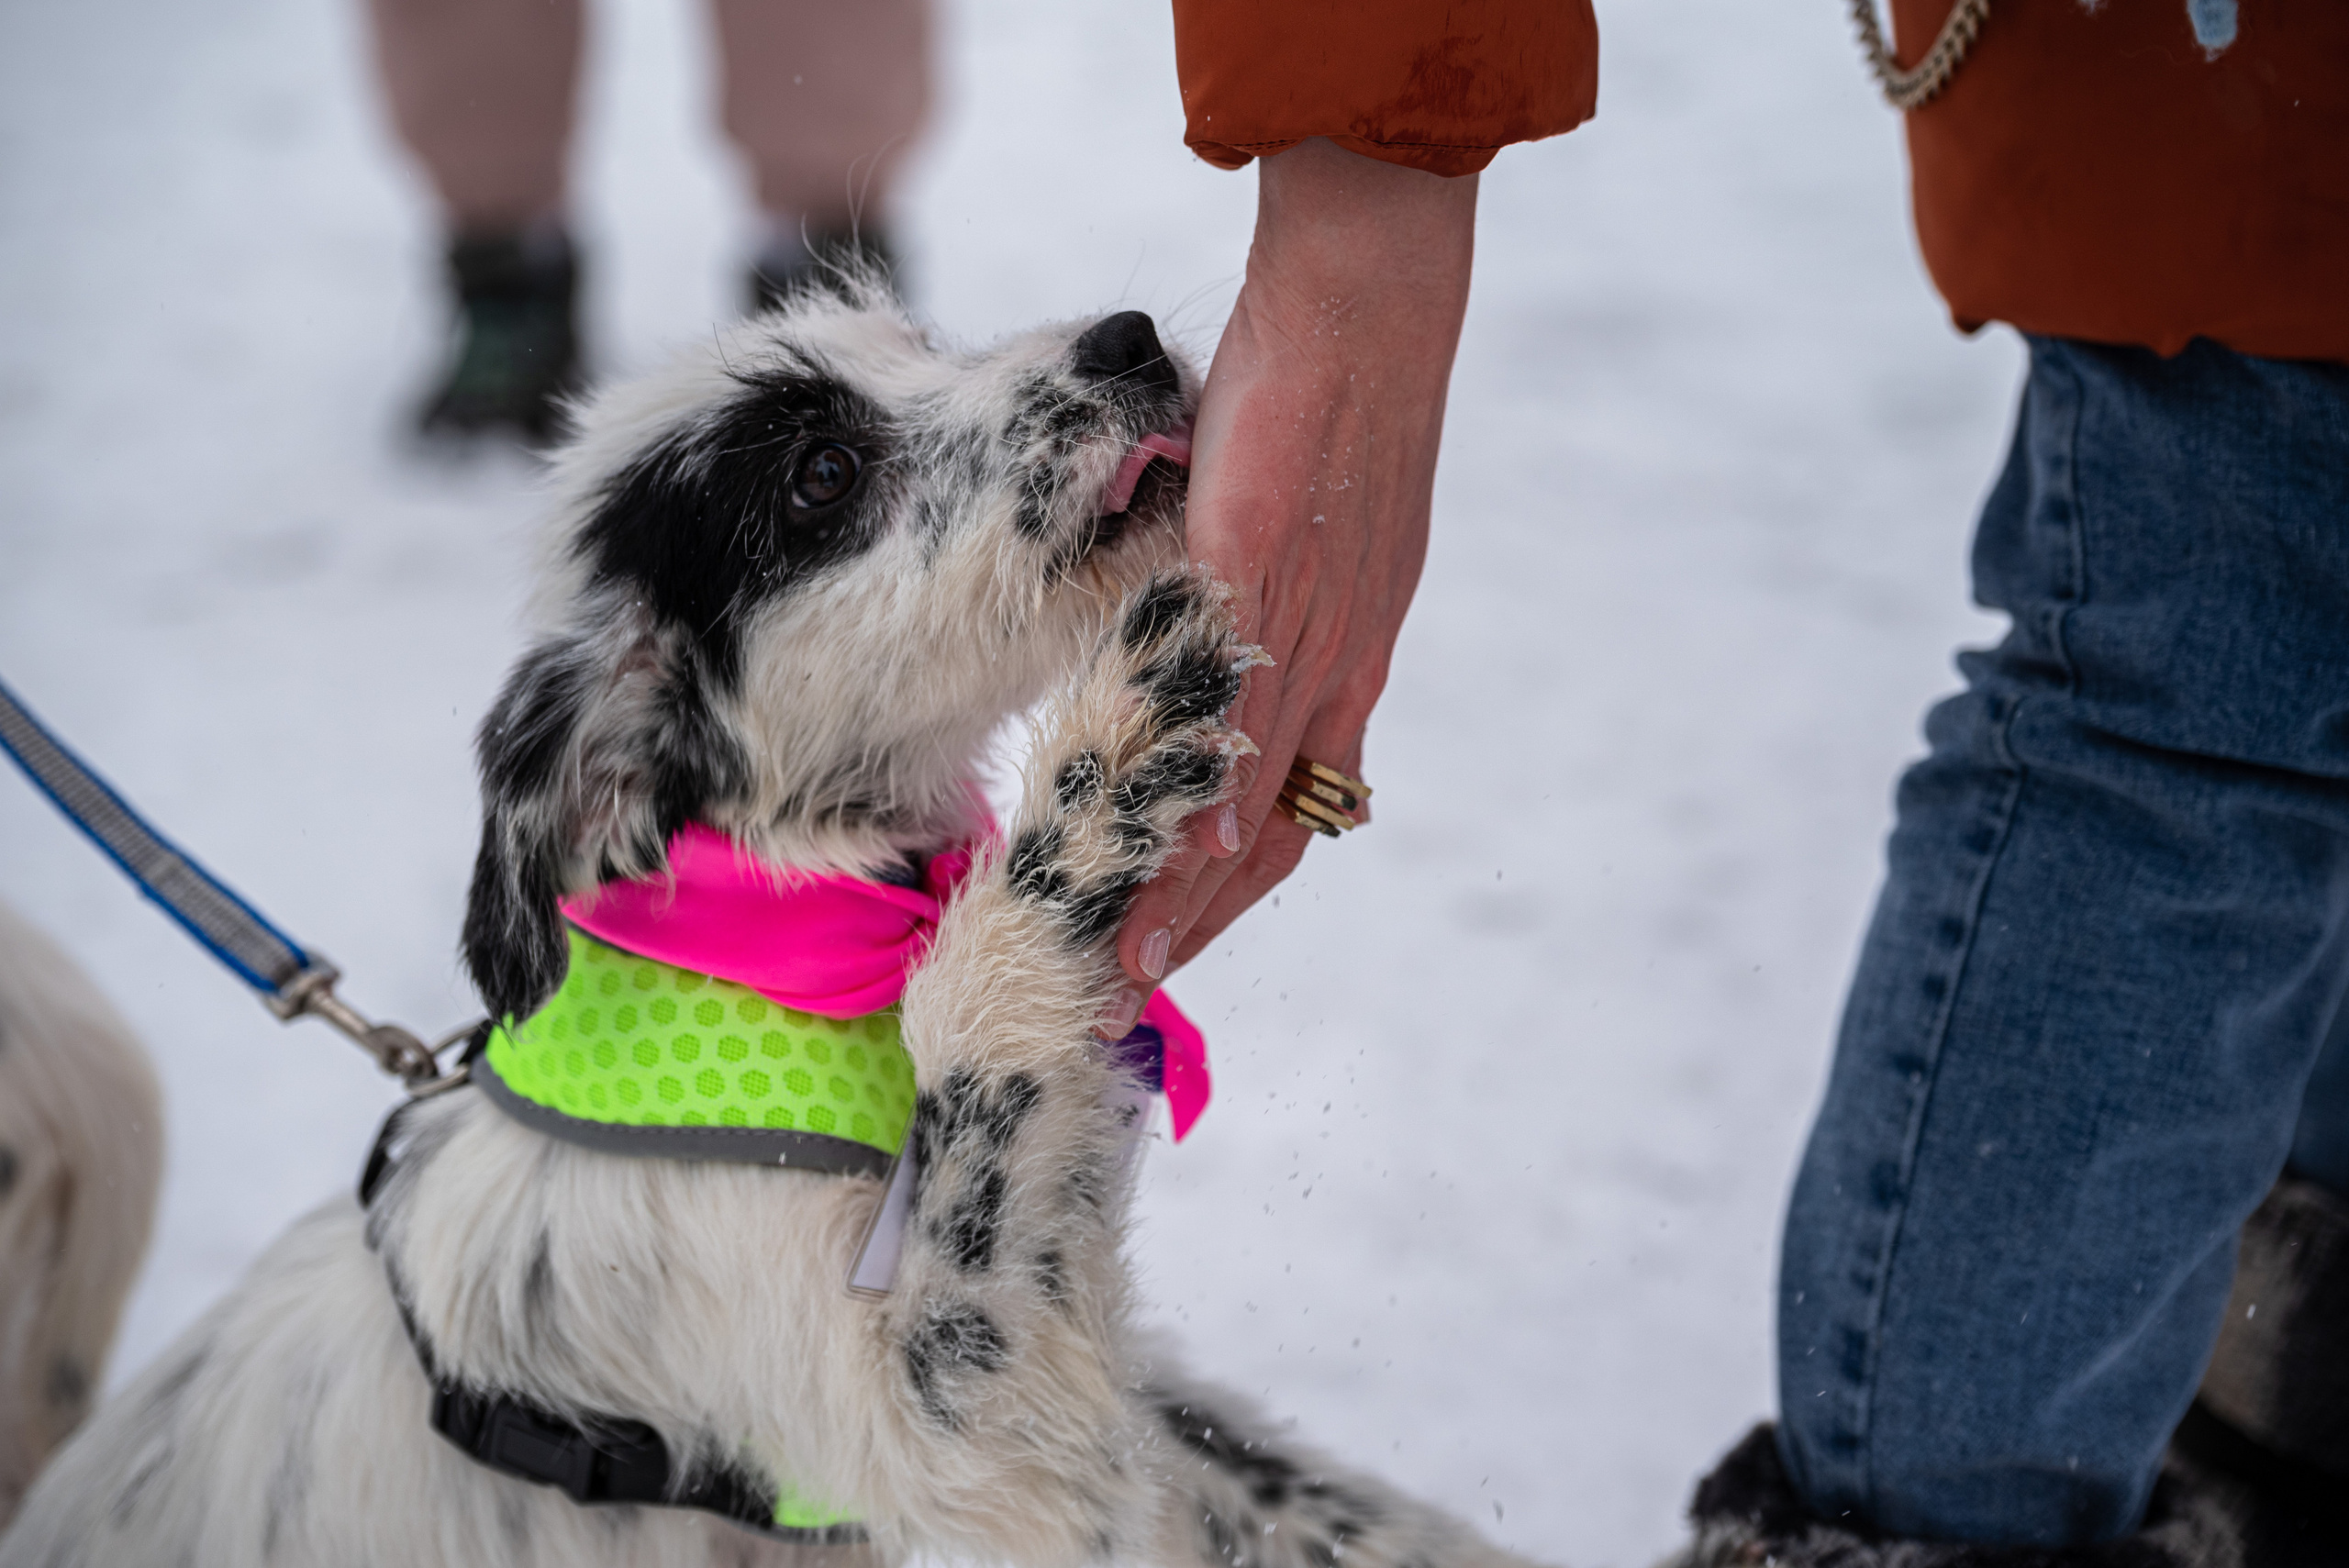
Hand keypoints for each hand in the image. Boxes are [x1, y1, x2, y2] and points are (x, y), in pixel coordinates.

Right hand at [1101, 137, 1476, 1029]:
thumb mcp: (1298, 535)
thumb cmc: (1322, 410)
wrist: (1362, 311)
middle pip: (1271, 831)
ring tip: (1132, 957)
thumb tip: (1210, 655)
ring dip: (1192, 885)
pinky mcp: (1255, 562)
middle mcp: (1337, 663)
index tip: (1180, 950)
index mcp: (1349, 660)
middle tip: (1135, 992)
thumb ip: (1261, 609)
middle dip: (1201, 921)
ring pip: (1248, 783)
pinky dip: (1211, 779)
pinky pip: (1234, 689)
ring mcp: (1301, 619)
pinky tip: (1177, 843)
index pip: (1295, 813)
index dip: (1238, 891)